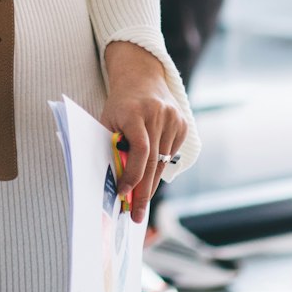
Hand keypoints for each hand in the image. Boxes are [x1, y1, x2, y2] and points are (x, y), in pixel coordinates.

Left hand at [97, 42, 188, 223]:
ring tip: (141, 204)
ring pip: (163, 162)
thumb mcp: (108, 120)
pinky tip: (151, 176)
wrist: (141, 76)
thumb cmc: (119, 104)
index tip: (123, 193)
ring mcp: (173, 119)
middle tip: (136, 215)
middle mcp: (157, 114)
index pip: (139, 150)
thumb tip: (114, 181)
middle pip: (153, 161)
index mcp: (134, 112)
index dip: (132, 174)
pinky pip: (171, 154)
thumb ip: (112, 145)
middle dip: (143, 192)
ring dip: (151, 184)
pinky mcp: (183, 124)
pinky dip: (160, 167)